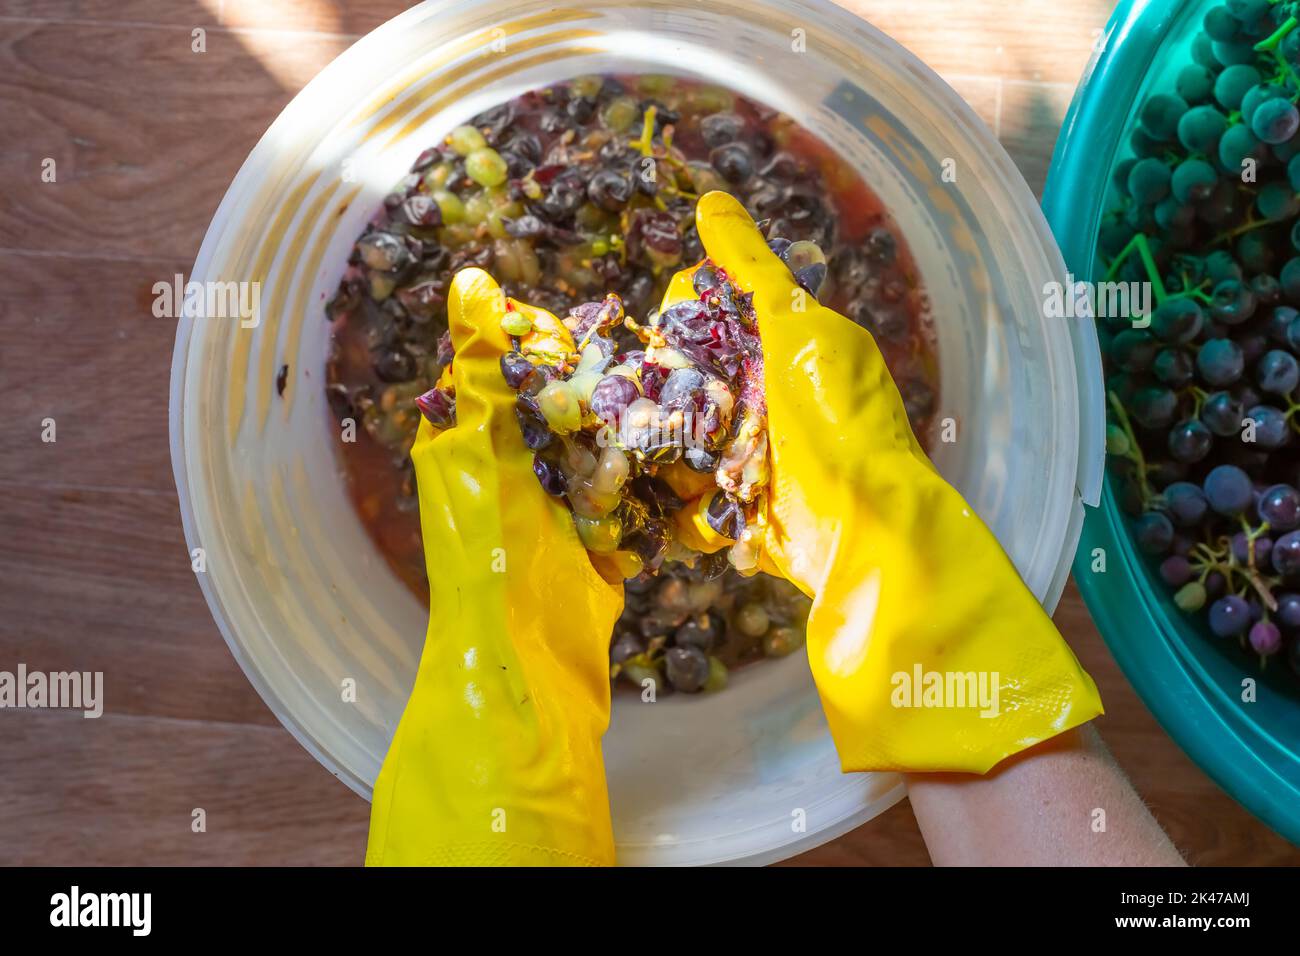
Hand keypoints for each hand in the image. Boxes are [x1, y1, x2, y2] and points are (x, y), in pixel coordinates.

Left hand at [366, 268, 623, 865]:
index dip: (552, 340)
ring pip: (603, 447)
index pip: (508, 364)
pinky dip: (651, 489)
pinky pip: (627, 498)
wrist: (529, 663)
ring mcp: (553, 507)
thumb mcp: (484, 448)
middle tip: (655, 364)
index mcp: (467, 439)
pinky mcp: (594, 542)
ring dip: (637, 437)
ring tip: (681, 405)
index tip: (602, 325)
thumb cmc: (495, 552)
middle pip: (565, 403)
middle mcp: (507, 467)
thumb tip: (470, 280)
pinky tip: (682, 468)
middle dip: (607, 390)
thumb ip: (484, 370)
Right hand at [669, 192, 1102, 772]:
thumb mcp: (793, 326)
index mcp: (796, 352)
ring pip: (692, 447)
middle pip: (700, 388)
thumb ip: (753, 268)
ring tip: (623, 447)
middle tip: (628, 394)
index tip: (654, 330)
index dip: (685, 323)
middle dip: (667, 394)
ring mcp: (765, 463)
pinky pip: (700, 506)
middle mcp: (780, 405)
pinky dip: (683, 507)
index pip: (723, 324)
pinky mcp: (751, 517)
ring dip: (665, 452)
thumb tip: (709, 202)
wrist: (860, 527)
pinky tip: (654, 497)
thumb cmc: (833, 416)